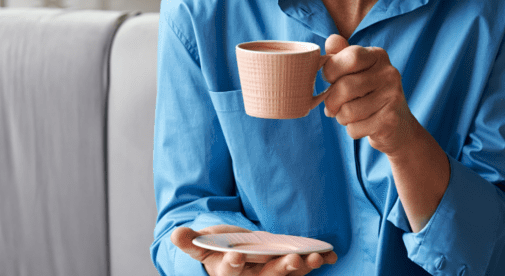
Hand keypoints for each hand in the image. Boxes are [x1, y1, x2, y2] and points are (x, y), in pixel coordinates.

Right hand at [171, 225, 336, 275]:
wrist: (235, 254)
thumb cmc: (218, 248)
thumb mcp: (203, 245)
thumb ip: (191, 241)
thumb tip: (175, 233)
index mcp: (228, 272)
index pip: (230, 272)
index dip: (233, 265)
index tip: (236, 257)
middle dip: (280, 270)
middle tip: (291, 261)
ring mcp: (272, 274)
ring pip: (288, 274)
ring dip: (302, 267)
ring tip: (315, 257)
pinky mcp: (287, 268)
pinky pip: (303, 267)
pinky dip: (316, 261)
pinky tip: (329, 255)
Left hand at [321, 34, 421, 154]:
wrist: (398, 126)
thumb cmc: (369, 94)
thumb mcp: (356, 71)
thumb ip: (341, 55)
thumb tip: (331, 39)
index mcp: (378, 56)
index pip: (350, 57)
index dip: (331, 71)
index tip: (330, 80)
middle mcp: (389, 73)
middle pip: (345, 87)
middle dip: (331, 101)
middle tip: (333, 106)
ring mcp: (393, 97)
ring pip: (348, 111)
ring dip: (341, 117)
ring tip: (348, 115)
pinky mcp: (390, 121)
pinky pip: (355, 128)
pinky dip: (352, 130)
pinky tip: (363, 125)